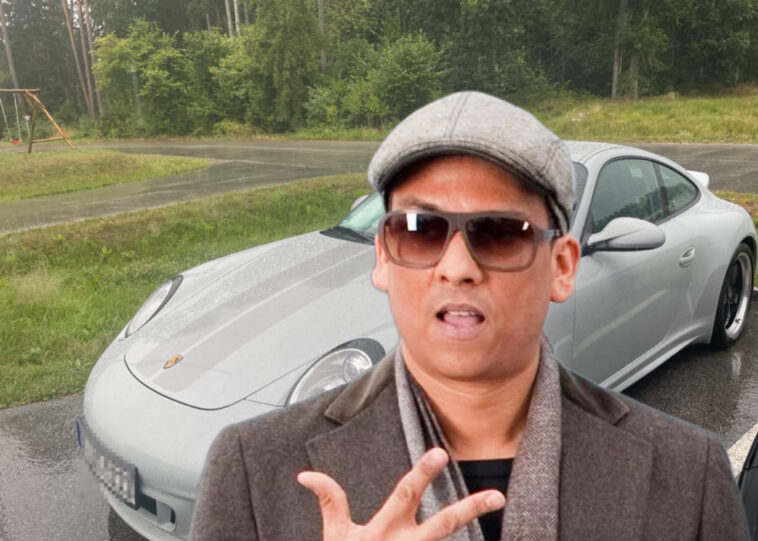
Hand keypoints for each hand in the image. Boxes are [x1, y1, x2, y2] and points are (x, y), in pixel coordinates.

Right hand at [297, 447, 505, 540]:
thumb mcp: (335, 536)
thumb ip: (330, 501)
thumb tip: (306, 475)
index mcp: (384, 530)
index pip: (406, 494)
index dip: (423, 473)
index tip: (440, 453)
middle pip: (443, 524)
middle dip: (471, 509)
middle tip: (497, 496)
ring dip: (473, 528)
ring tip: (499, 511)